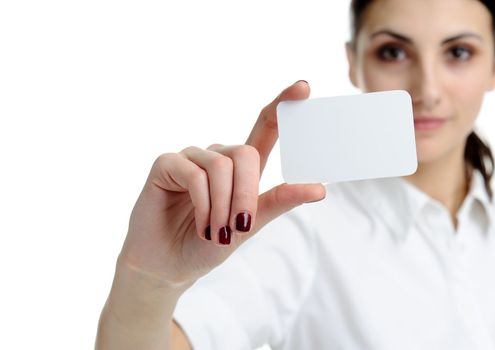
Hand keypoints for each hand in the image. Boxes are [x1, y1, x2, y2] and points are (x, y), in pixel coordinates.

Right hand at [118, 80, 325, 284]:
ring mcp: (191, 158)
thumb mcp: (250, 226)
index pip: (265, 127)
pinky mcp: (166, 163)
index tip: (304, 87)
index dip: (282, 105)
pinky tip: (199, 224)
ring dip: (222, 206)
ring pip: (221, 166)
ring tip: (215, 232)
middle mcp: (217, 157)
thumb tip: (319, 188)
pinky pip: (194, 174)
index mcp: (241, 168)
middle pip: (245, 153)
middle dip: (246, 195)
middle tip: (238, 227)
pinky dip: (202, 204)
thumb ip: (278, 202)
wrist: (170, 266)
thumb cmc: (209, 244)